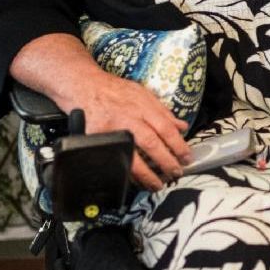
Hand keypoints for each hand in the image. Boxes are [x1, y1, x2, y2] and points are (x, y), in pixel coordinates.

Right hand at [64, 71, 192, 191]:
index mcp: (142, 107)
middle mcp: (128, 118)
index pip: (166, 128)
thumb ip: (162, 111)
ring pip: (131, 155)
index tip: (187, 158)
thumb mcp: (142, 93)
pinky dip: (124, 171)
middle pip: (151, 144)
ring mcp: (111, 129)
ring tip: (157, 184)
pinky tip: (133, 180)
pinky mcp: (96, 137)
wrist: (83, 85)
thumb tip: (181, 126)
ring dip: (146, 174)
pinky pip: (112, 158)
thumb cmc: (113, 90)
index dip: (178, 146)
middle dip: (166, 162)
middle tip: (176, 173)